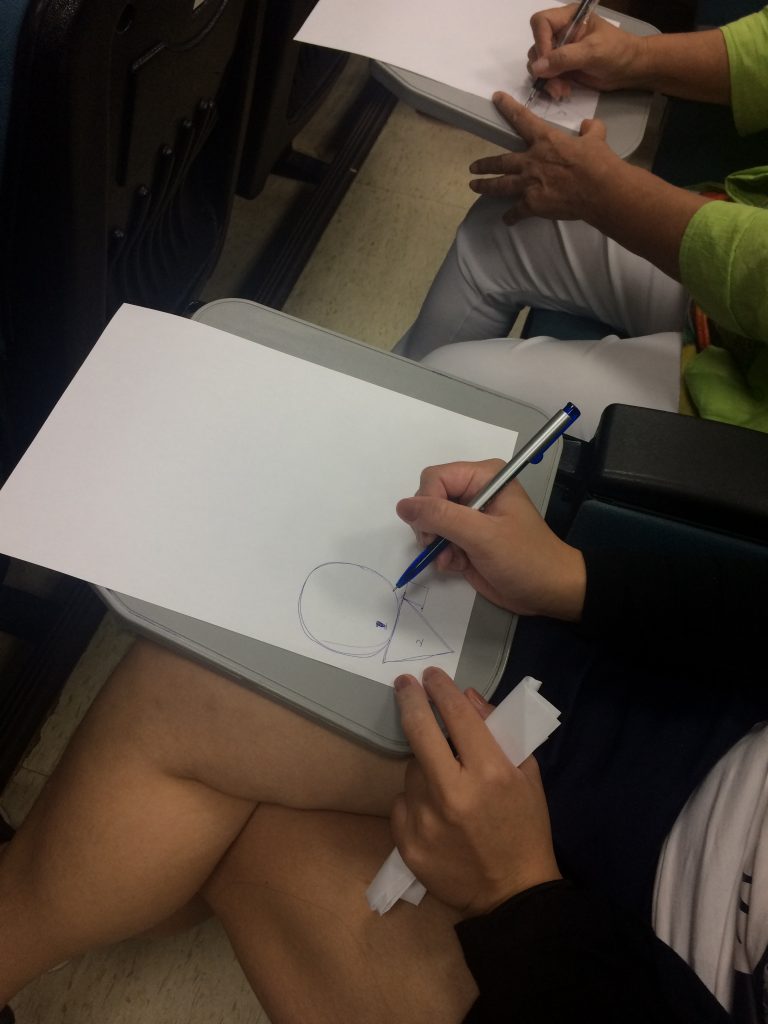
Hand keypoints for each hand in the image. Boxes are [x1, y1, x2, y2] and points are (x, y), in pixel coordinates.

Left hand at [390, 667, 560, 916]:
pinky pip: (402, 803)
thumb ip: (498, 732)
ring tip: (445, 781)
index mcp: (490, 773)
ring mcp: (426, 820)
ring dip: (423, 765)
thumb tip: (466, 698)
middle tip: (405, 684)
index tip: (431, 675)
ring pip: (411, 770)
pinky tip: (435, 812)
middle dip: (410, 700)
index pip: (457, 716)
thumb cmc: (525, 828)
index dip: (441, 689)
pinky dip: (415, 800)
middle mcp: (453, 793)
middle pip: (419, 732)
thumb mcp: (526, 775)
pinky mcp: (408, 844)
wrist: (512, 893)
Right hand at [397, 460, 585, 620]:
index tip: (434, 533)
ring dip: (436, 545)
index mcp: (484, 477)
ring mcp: (470, 516)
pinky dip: (443, 555)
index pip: (435, 478)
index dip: (428, 503)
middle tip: (443, 546)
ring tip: (454, 559)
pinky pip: (439, 541)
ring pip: (429, 522)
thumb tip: (402, 506)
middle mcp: (475, 491)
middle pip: (428, 498)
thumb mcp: (483, 536)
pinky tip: (458, 565)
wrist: (549, 591)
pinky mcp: (466, 539)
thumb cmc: (524, 559)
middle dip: (430, 526)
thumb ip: (441, 517)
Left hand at [469, 92, 621, 224]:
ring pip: (501, 185)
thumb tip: (589, 124)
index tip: (496, 98)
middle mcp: (531, 161)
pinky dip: (511, 216)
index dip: (508, 107)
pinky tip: (507, 220)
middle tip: (473, 167)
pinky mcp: (532, 204)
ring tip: (474, 186)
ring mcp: (529, 184)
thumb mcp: (596, 138)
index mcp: (545, 140)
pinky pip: (517, 211)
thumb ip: (590, 130)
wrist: (599, 189)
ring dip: (486, 186)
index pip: (522, 118)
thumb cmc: (598, 162)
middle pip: (501, 162)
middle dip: (485, 164)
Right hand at [528, 4, 647, 97]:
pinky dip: (551, 86)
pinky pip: (546, 77)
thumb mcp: (592, 51)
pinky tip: (564, 92)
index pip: (541, 23)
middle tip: (556, 83)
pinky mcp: (561, 67)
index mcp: (568, 18)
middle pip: (536, 46)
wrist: (629, 69)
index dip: (540, 42)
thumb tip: (536, 68)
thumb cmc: (616, 52)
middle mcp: (560, 32)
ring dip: (547, 80)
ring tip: (562, 91)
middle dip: (544, 67)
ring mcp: (560, 50)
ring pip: (539, 64)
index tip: (546, 64)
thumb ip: (564, 58)